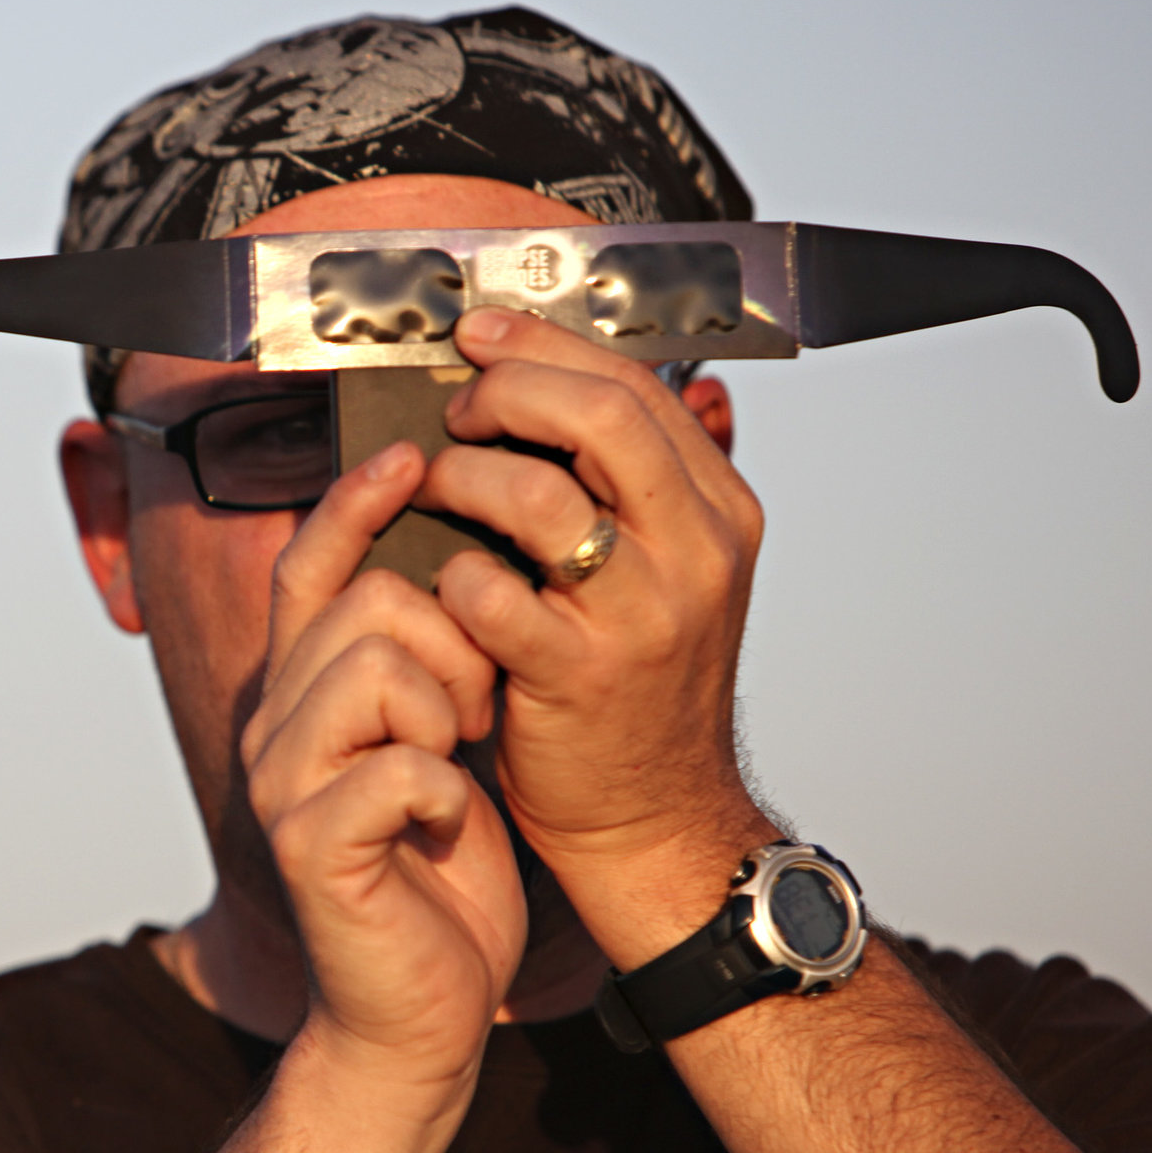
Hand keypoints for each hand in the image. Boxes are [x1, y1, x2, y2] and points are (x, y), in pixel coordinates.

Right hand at [242, 440, 526, 1106]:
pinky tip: (447, 827)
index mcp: (305, 695)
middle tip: (473, 717)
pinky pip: (395, 763)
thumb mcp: (442, 746)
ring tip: (458, 765)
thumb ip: (433, 663)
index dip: (354, 505)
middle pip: (365, 603)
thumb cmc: (440, 881)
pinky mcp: (309, 844)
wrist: (419, 1015)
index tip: (405, 455)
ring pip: (375, 665)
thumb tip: (469, 561)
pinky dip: (444, 792)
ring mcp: (281, 784)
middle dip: (451, 645)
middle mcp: (275, 726)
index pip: (310, 568)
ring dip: (447, 710)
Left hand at [418, 307, 777, 963]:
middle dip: (505, 392)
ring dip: (461, 478)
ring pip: (535, 496)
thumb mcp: (678, 572)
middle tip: (454, 407)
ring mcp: (640, 617)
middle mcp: (694, 554)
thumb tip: (664, 385)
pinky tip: (441, 584)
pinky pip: (488, 592)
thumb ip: (661, 481)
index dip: (544, 346)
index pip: (634, 386)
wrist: (653, 817)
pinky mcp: (577, 676)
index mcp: (719, 511)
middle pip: (597, 417)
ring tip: (432, 488)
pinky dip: (449, 575)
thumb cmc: (641, 689)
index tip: (479, 335)